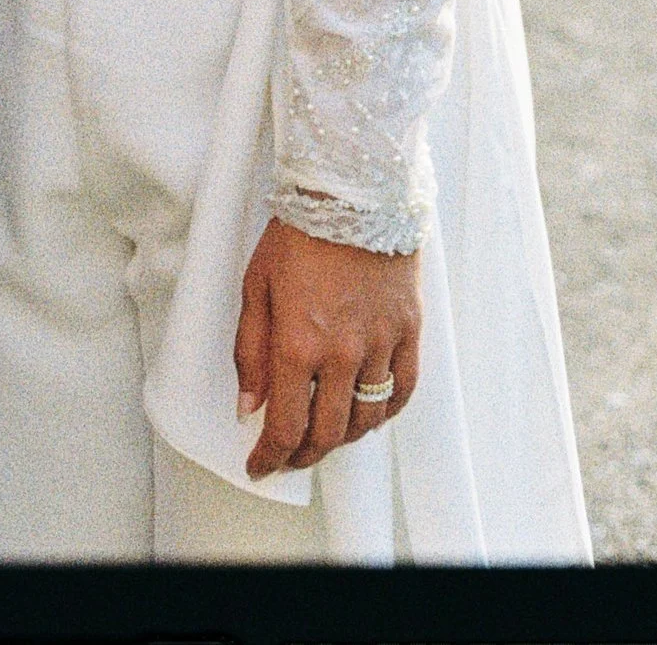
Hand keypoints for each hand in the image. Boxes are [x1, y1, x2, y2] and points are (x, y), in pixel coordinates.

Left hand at [234, 217, 420, 476]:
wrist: (352, 190)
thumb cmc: (300, 232)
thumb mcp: (256, 286)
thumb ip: (251, 351)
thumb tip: (248, 404)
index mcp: (298, 345)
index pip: (285, 426)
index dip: (270, 457)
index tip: (260, 466)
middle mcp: (343, 354)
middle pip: (327, 433)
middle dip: (303, 454)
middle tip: (288, 456)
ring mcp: (380, 344)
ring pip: (365, 419)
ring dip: (342, 439)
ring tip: (324, 436)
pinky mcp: (408, 330)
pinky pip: (401, 391)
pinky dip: (384, 413)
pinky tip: (368, 414)